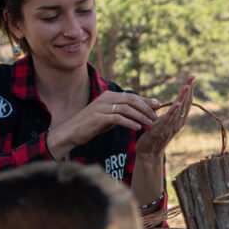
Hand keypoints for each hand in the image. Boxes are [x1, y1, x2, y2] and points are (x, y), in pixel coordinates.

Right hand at [45, 90, 160, 160]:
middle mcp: (106, 98)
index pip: (131, 96)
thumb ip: (120, 112)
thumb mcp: (108, 116)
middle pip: (131, 100)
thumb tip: (138, 112)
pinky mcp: (98, 117)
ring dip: (140, 116)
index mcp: (109, 96)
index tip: (157, 106)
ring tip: (150, 124)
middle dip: (145, 108)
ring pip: (127, 109)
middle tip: (155, 117)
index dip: (145, 101)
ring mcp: (101, 107)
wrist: (71, 132)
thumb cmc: (91, 125)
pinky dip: (130, 123)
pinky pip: (118, 118)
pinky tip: (138, 128)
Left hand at [135, 75, 194, 157]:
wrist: (149, 154)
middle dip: (189, 89)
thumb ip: (169, 114)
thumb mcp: (163, 123)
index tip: (191, 78)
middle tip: (193, 76)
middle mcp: (178, 123)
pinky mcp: (162, 130)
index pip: (186, 102)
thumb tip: (173, 104)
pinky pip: (169, 118)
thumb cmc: (154, 138)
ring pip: (179, 109)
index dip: (189, 90)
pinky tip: (177, 102)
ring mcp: (171, 127)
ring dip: (183, 97)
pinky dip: (174, 110)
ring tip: (187, 86)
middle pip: (185, 103)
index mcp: (179, 120)